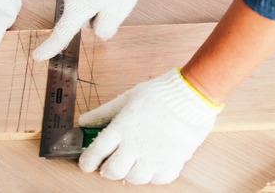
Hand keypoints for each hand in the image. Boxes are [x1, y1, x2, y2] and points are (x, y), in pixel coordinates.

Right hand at [31, 0, 143, 60]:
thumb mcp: (118, 12)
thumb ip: (106, 30)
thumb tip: (99, 33)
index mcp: (76, 8)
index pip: (62, 34)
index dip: (51, 48)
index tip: (38, 57)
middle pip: (80, 18)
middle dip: (95, 17)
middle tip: (114, 5)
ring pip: (83, 2)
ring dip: (96, 1)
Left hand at [78, 69, 222, 184]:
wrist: (191, 95)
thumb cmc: (159, 93)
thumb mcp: (126, 98)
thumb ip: (103, 112)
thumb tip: (83, 121)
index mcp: (121, 128)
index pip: (95, 152)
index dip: (86, 162)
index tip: (86, 163)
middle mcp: (136, 145)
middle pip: (112, 171)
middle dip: (106, 170)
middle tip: (109, 164)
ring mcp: (155, 156)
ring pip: (134, 179)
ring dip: (129, 173)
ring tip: (132, 163)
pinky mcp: (173, 162)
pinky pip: (157, 180)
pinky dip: (152, 176)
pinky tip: (151, 164)